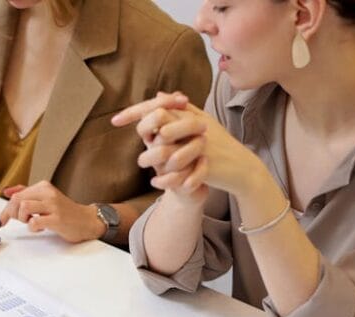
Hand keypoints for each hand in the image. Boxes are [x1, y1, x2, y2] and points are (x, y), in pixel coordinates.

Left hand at [0, 181, 105, 242]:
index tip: (2, 219)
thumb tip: (7, 192)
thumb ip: (26, 193)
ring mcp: (53, 206)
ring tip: (31, 222)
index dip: (6, 209)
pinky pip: (35, 222)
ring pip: (24, 207)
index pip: (16, 194)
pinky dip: (32, 228)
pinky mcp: (57, 219)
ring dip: (23, 219)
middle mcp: (48, 193)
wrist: (87, 221)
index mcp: (43, 186)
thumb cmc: (66, 212)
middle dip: (11, 214)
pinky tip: (40, 228)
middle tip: (19, 221)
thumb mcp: (45, 198)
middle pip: (17, 200)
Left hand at [119, 93, 262, 198]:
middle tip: (133, 140)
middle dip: (142, 128)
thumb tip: (157, 95)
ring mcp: (199, 143)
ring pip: (165, 146)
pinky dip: (165, 178)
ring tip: (145, 165)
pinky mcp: (204, 163)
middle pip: (159, 118)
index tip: (114, 121)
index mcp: (190, 114)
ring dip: (151, 157)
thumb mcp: (198, 123)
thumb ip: (177, 110)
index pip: (158, 106)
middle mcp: (193, 124)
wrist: (240, 167)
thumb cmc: (217, 145)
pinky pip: (178, 170)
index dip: (135, 112)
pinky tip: (156, 182)